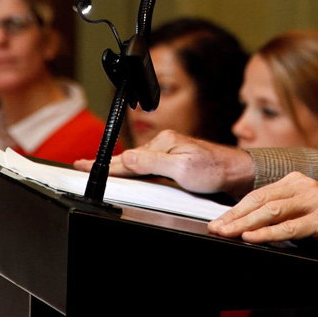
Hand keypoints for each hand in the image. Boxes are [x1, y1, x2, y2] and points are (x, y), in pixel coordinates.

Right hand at [72, 130, 255, 196]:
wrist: (237, 173)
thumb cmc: (215, 169)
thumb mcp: (182, 168)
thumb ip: (153, 163)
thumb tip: (126, 158)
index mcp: (163, 142)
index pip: (127, 158)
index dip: (103, 164)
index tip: (81, 165)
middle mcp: (164, 145)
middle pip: (128, 159)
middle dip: (106, 164)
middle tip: (80, 167)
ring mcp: (169, 154)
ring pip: (137, 163)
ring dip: (120, 167)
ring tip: (97, 169)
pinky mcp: (175, 163)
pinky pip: (148, 167)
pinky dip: (134, 170)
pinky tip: (128, 171)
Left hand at [207, 172, 317, 260]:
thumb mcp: (304, 212)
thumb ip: (281, 213)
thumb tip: (248, 224)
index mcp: (296, 182)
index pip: (258, 195)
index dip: (235, 209)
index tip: (218, 222)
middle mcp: (303, 186)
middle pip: (261, 200)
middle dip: (235, 216)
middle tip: (216, 228)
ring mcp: (314, 201)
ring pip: (272, 211)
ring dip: (246, 223)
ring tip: (229, 232)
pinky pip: (290, 227)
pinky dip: (268, 233)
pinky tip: (253, 238)